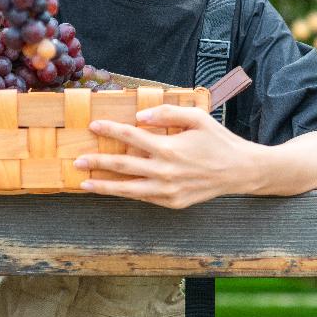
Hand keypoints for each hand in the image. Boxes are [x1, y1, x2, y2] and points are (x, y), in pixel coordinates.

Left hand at [73, 104, 262, 208]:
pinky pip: (143, 198)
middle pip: (123, 166)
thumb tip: (140, 117)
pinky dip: (125, 194)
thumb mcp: (196, 118)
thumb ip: (167, 113)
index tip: (93, 126)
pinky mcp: (172, 203)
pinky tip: (112, 190)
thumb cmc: (217, 141)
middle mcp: (165, 172)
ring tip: (84, 183)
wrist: (239, 172)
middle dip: (98, 162)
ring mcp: (168, 191)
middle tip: (77, 160)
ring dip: (104, 186)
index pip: (131, 137)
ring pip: (128, 190)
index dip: (110, 131)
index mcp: (169, 148)